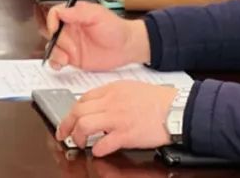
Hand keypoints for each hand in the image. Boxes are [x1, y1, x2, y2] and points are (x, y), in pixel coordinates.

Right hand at [43, 2, 148, 70]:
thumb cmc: (116, 29)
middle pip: (52, 33)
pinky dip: (55, 63)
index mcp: (74, 15)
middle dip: (57, 41)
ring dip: (56, 54)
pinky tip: (62, 64)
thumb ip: (79, 13)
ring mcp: (71, 44)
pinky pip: (58, 60)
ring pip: (53, 47)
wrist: (127, 47)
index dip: (52, 22)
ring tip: (67, 58)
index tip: (56, 30)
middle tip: (71, 48)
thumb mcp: (98, 15)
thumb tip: (61, 12)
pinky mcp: (73, 58)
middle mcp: (70, 29)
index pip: (55, 15)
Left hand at [57, 82, 175, 156]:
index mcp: (112, 89)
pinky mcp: (126, 135)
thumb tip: (98, 106)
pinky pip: (103, 144)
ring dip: (78, 137)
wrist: (176, 108)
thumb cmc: (157, 100)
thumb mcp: (130, 88)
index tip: (69, 120)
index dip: (72, 111)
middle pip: (78, 111)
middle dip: (66, 125)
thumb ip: (112, 95)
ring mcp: (117, 118)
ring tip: (80, 143)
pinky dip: (97, 150)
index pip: (82, 99)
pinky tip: (99, 151)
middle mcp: (111, 102)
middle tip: (64, 134)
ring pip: (84, 125)